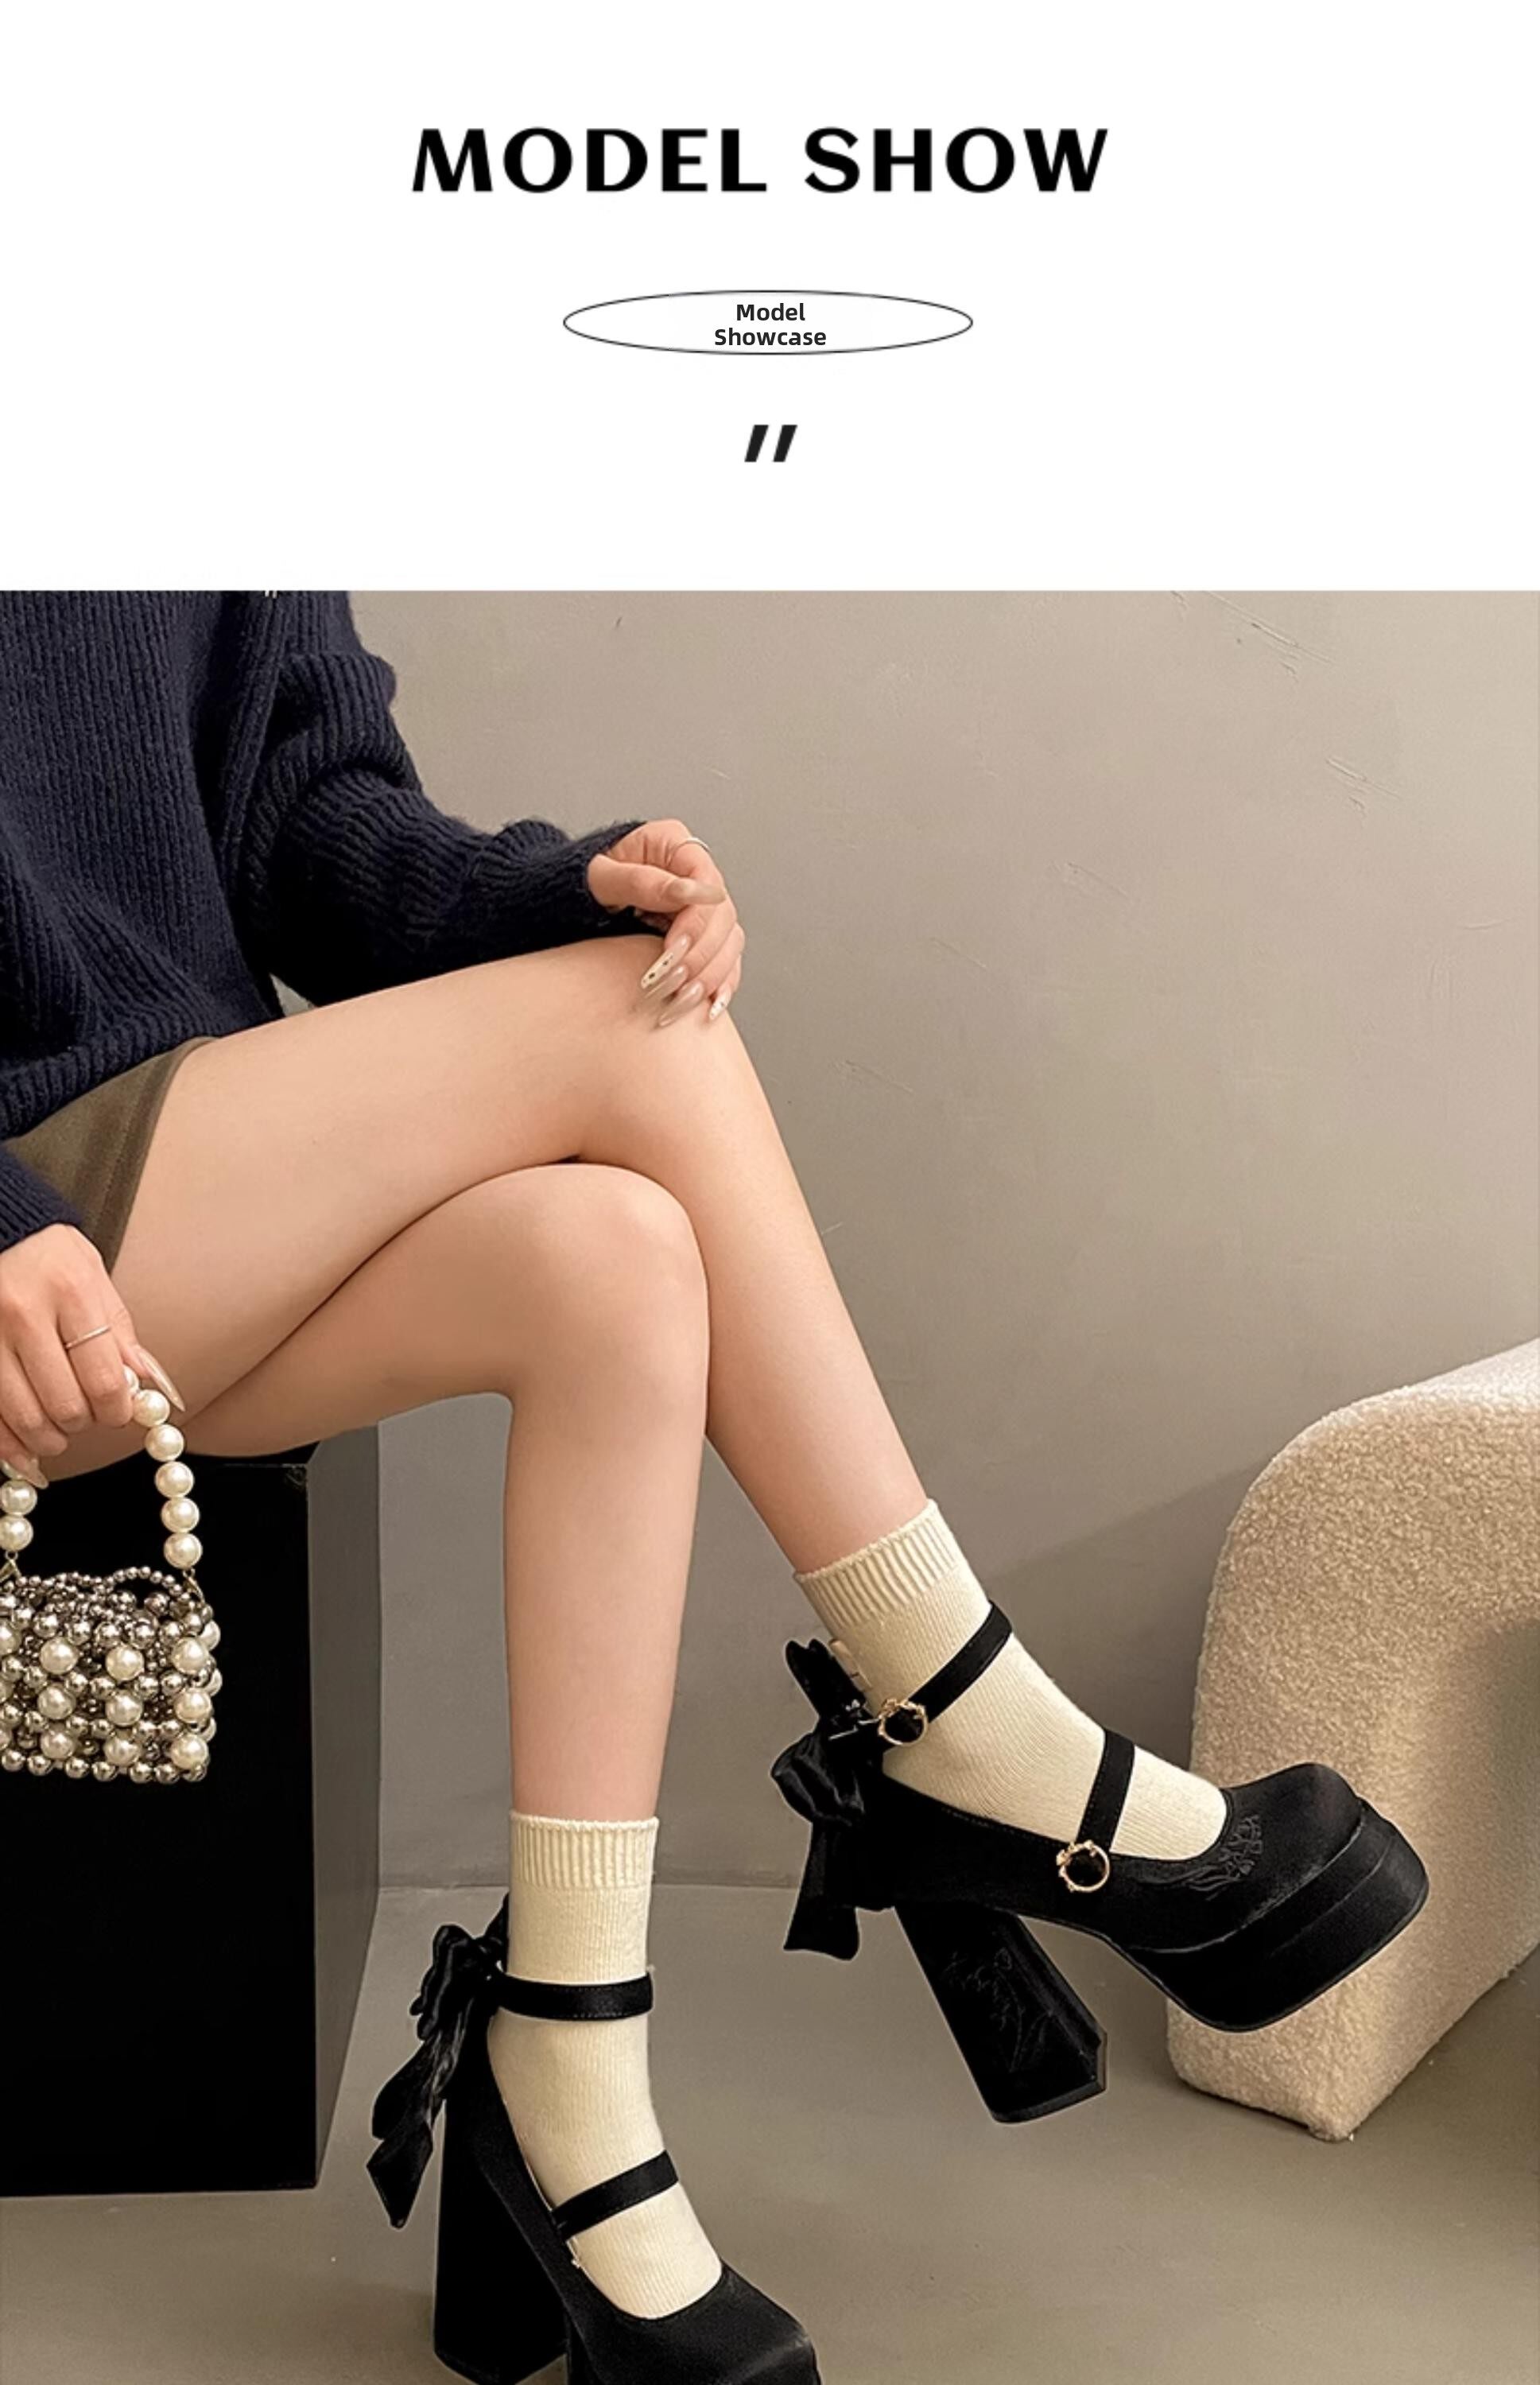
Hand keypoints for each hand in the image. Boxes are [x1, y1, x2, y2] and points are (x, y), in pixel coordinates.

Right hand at [0, 1224, 183, 1482]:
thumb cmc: (47, 1253)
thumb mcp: (93, 1276)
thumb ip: (119, 1332)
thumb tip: (150, 1385)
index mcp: (70, 1292)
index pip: (103, 1377)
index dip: (118, 1409)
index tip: (119, 1411)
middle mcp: (24, 1315)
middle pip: (64, 1403)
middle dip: (84, 1422)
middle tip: (87, 1415)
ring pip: (24, 1417)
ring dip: (48, 1438)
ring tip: (57, 1431)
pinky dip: (8, 1444)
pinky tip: (24, 1450)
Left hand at [588, 821, 745, 1025]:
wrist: (565, 898)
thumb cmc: (576, 880)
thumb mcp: (600, 876)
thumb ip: (640, 881)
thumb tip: (687, 891)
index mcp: (674, 845)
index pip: (706, 882)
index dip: (696, 920)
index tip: (673, 947)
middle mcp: (694, 873)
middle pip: (722, 916)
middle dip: (701, 953)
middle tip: (672, 979)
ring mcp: (700, 905)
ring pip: (728, 941)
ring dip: (711, 974)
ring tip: (682, 998)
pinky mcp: (700, 934)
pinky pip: (723, 958)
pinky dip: (719, 982)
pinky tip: (709, 1003)